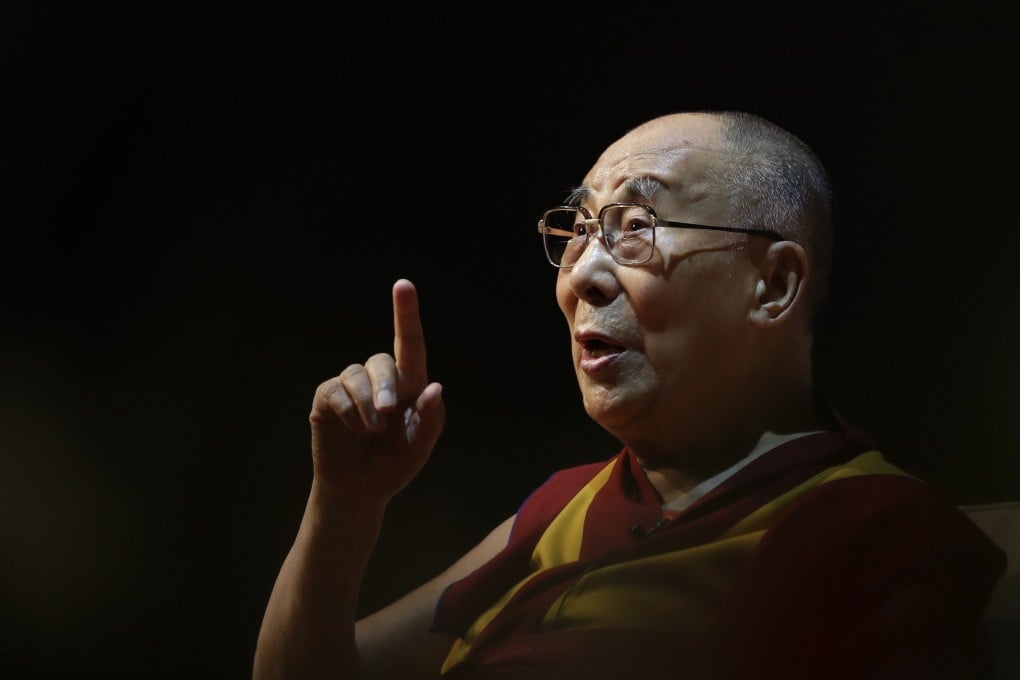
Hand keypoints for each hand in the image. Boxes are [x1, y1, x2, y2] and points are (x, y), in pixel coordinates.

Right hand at [309, 279, 444, 502]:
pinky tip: (355, 430)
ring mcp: (351, 387)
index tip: (403, 285)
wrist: (361, 490)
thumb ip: (430, 419)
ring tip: (371, 431)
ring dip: (366, 404)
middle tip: (386, 415)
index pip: (409, 343)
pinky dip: (347, 411)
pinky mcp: (327, 399)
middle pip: (380, 361)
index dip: (406, 312)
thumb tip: (434, 387)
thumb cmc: (395, 465)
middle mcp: (379, 379)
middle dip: (384, 386)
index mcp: (408, 385)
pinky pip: (335, 391)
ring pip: (356, 375)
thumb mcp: (420, 447)